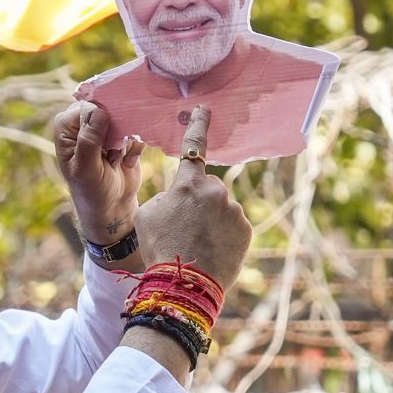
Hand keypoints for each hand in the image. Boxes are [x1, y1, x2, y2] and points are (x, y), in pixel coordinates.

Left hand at [53, 101, 145, 261]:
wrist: (112, 208)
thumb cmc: (91, 190)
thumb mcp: (86, 168)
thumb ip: (89, 140)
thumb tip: (99, 112)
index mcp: (68, 126)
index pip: (89, 107)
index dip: (102, 120)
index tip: (106, 142)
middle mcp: (85, 123)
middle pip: (109, 107)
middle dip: (116, 131)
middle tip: (111, 154)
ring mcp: (106, 129)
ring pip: (126, 118)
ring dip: (125, 143)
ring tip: (115, 161)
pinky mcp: (125, 137)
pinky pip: (138, 131)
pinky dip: (135, 149)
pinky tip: (125, 164)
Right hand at [136, 106, 251, 289]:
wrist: (184, 284)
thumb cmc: (160, 248)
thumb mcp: (147, 216)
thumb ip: (166, 197)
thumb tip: (181, 198)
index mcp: (188, 183)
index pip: (194, 147)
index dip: (198, 125)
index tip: (205, 108)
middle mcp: (215, 191)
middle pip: (206, 190)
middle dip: (197, 204)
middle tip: (183, 229)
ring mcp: (233, 210)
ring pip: (219, 210)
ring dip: (210, 222)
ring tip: (195, 245)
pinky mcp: (245, 229)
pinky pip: (232, 226)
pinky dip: (223, 236)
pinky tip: (210, 251)